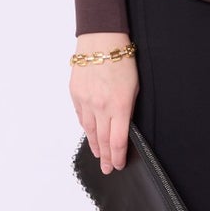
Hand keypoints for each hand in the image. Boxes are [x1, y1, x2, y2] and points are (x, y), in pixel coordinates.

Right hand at [70, 33, 137, 172]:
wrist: (101, 41)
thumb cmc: (122, 61)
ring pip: (89, 130)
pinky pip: (80, 116)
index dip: (118, 156)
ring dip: (94, 145)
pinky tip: (89, 134)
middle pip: (102, 140)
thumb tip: (122, 127)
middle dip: (106, 157)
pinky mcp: (75, 94)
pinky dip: (85, 128)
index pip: (118, 141)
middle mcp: (101, 107)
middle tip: (108, 169)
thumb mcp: (134, 88)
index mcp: (119, 107)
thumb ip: (127, 110)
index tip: (119, 165)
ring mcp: (86, 101)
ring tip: (99, 155)